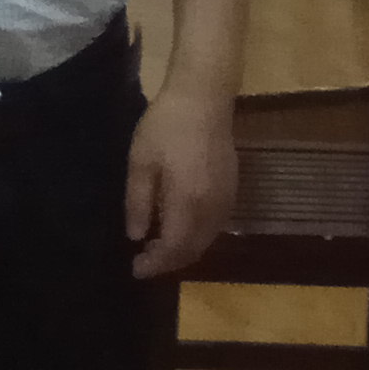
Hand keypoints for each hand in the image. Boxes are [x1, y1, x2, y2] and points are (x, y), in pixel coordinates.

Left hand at [128, 85, 237, 277]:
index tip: (135, 269)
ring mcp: (227, 200)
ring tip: (156, 248)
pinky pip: (215, 226)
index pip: (174, 247)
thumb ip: (138, 202)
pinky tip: (177, 228)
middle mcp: (214, 208)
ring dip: (184, 250)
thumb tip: (136, 236)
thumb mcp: (141, 162)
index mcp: (189, 202)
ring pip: (207, 240)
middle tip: (144, 262)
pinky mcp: (233, 190)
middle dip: (169, 261)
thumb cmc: (165, 127)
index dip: (156, 263)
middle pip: (195, 249)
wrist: (203, 99)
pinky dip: (196, 237)